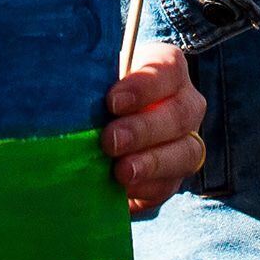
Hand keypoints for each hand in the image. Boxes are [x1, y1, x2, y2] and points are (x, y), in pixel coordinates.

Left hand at [103, 46, 204, 214]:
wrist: (99, 126)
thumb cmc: (96, 93)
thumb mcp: (95, 81)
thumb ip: (92, 84)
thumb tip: (73, 97)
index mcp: (168, 70)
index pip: (169, 69)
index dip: (143, 87)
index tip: (112, 102)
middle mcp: (186, 105)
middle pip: (180, 115)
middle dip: (144, 130)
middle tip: (110, 141)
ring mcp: (185, 142)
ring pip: (185, 153)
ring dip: (152, 163)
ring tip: (121, 172)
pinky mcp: (173, 177)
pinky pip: (169, 185)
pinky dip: (146, 189)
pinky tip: (124, 191)